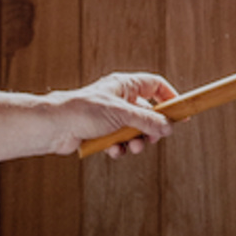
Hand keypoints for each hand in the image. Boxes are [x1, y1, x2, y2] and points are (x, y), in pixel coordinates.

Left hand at [49, 72, 175, 158]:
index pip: (155, 85)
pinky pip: (119, 142)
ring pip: (134, 130)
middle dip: (152, 128)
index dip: (170, 98)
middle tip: (154, 138)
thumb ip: (148, 121)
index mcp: (125, 85)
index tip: (181, 113)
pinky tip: (112, 150)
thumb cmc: (84, 111)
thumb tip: (169, 128)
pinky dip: (119, 147)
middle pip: (148, 113)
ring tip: (131, 147)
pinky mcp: (101, 133)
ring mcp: (110, 117)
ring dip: (136, 141)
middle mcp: (119, 99)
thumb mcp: (122, 114)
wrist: (53, 127)